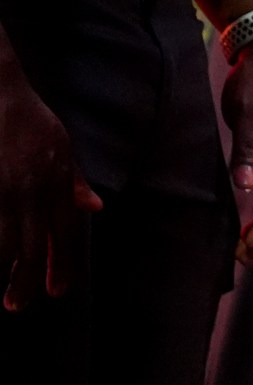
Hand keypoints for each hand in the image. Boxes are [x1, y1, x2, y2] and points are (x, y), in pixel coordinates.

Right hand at [0, 72, 100, 309]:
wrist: (1, 95)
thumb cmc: (30, 122)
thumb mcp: (61, 148)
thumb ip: (74, 182)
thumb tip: (95, 207)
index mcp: (57, 181)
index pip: (66, 232)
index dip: (62, 263)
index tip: (57, 291)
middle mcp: (34, 189)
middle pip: (35, 247)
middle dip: (29, 281)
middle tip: (19, 305)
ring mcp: (6, 190)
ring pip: (7, 245)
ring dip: (5, 273)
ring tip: (3, 295)